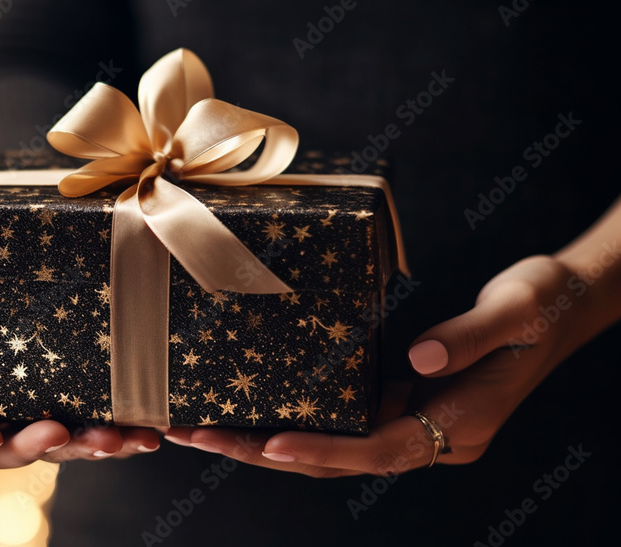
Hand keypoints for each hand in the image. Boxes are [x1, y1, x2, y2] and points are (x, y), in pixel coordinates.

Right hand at [0, 246, 159, 467]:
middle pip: (15, 446)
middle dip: (43, 448)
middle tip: (66, 435)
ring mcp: (31, 396)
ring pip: (62, 437)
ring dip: (92, 445)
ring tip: (124, 440)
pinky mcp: (67, 379)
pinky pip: (91, 410)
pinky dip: (117, 422)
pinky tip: (146, 424)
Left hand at [164, 255, 598, 476]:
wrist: (562, 304)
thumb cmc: (542, 306)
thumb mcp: (515, 311)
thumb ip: (466, 337)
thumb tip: (415, 363)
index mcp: (462, 424)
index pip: (383, 450)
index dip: (326, 451)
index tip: (272, 445)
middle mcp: (433, 435)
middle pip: (341, 458)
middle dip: (267, 452)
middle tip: (200, 436)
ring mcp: (416, 422)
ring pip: (333, 446)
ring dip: (267, 440)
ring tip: (203, 427)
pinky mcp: (402, 404)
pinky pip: (341, 422)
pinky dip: (295, 418)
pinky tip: (251, 405)